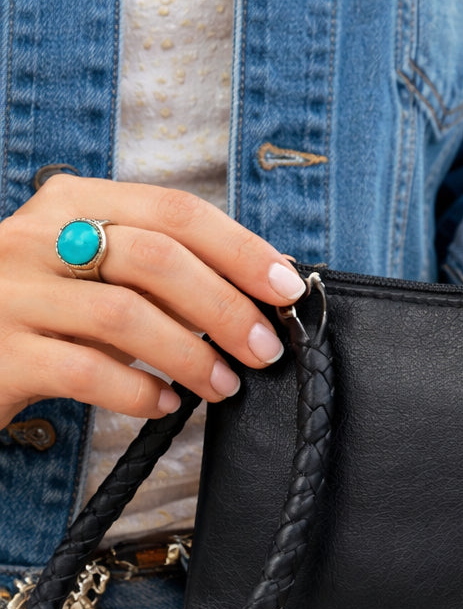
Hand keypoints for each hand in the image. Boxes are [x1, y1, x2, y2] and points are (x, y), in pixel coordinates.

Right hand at [0, 175, 307, 430]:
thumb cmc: (46, 310)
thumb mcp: (98, 271)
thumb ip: (162, 270)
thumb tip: (262, 289)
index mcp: (74, 203)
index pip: (176, 212)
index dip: (241, 250)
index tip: (287, 290)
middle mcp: (37, 237)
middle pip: (155, 259)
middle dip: (226, 308)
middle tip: (266, 350)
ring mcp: (10, 293)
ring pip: (124, 315)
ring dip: (192, 355)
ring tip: (225, 384)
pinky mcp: (0, 353)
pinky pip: (86, 371)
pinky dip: (139, 391)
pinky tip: (164, 405)